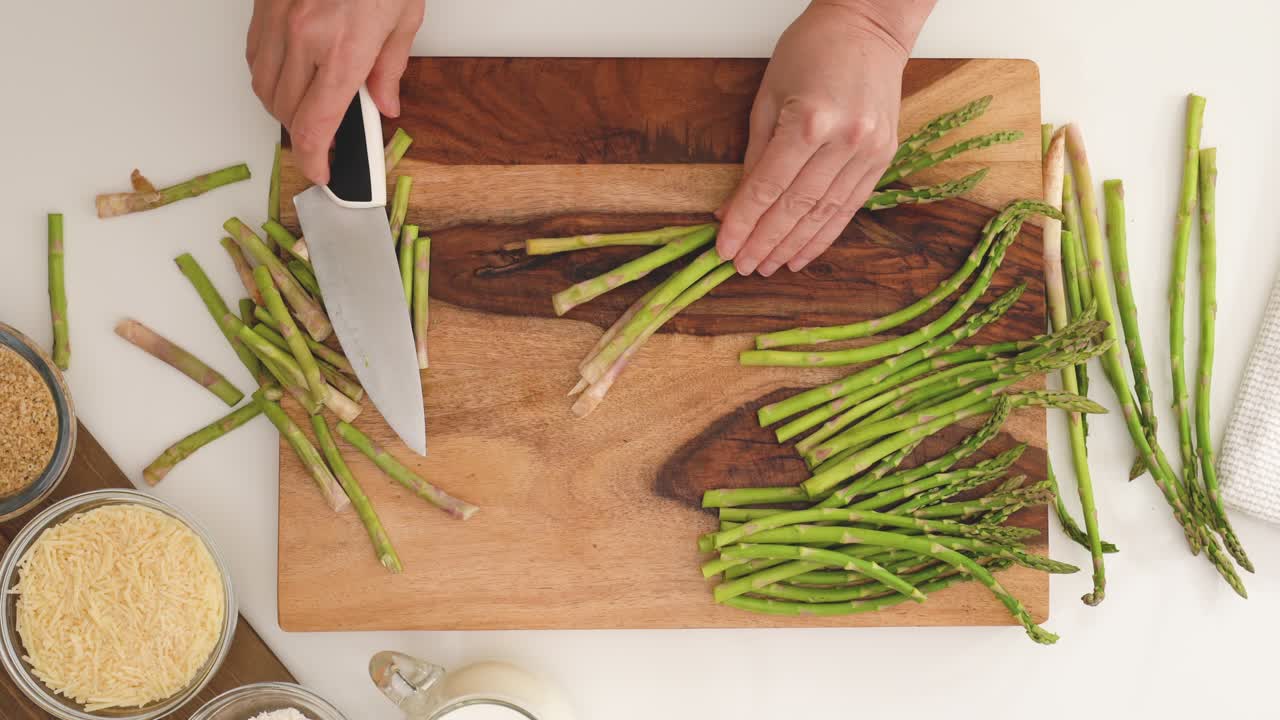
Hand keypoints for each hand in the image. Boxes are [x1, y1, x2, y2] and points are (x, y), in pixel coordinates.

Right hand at [246, 0, 424, 184]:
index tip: (321, 173)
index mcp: (344, 47)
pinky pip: (255, 56)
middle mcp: (303, 35)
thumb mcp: (405, 14)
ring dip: (284, 108)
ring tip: (310, 105)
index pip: (316, 125)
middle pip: (287, 112)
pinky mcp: (263, 5)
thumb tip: (386, 104)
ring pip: (264, 88)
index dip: (313, 160)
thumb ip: (392, 66)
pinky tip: (291, 73)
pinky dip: (270, 75)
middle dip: (306, 135)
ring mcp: (277, 19)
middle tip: (328, 136)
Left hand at [716, 1, 932, 275]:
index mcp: (809, 120)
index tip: (724, 248)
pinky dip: (825, 233)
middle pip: (796, 207)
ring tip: (769, 266)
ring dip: (793, 246)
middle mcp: (844, 139)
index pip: (768, 187)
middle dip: (765, 242)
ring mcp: (869, 150)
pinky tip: (804, 253)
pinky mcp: (884, 157)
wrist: (870, 24)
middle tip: (743, 267)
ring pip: (825, 213)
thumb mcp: (768, 95)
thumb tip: (732, 206)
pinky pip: (850, 206)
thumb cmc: (813, 49)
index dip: (743, 223)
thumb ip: (752, 156)